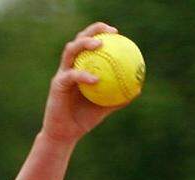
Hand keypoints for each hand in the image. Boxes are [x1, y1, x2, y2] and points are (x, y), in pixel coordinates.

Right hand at [40, 22, 123, 145]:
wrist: (65, 134)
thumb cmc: (83, 120)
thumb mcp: (105, 108)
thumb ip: (118, 97)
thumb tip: (138, 89)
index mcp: (80, 68)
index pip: (88, 45)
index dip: (100, 34)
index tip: (116, 32)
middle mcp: (69, 67)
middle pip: (78, 40)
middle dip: (92, 31)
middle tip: (108, 31)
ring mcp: (62, 74)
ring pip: (70, 51)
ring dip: (84, 44)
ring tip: (98, 45)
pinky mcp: (57, 85)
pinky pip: (71, 76)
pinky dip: (83, 76)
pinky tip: (96, 79)